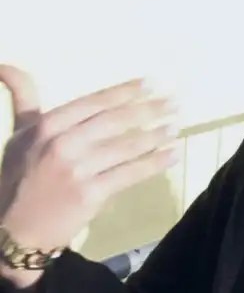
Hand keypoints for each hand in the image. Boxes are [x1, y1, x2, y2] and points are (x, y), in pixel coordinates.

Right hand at [0, 66, 180, 286]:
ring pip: (126, 147)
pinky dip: (155, 163)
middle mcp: (61, 144)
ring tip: (177, 125)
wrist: (14, 229)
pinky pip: (130, 174)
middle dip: (150, 109)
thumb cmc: (21, 176)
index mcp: (46, 126)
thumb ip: (24, 99)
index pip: (95, 102)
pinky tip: (172, 154)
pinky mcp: (90, 194)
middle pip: (115, 121)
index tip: (152, 82)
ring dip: (157, 134)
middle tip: (176, 102)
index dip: (126, 91)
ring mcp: (77, 170)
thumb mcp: (19, 134)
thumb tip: (5, 63)